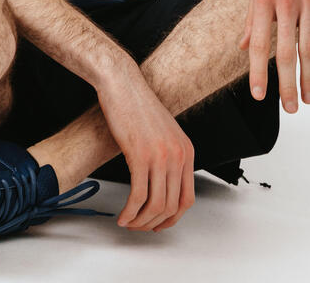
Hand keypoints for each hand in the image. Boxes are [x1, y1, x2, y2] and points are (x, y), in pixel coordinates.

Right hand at [95, 60, 195, 231]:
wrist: (122, 83)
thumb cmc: (137, 105)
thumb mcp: (164, 132)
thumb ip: (169, 156)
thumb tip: (161, 186)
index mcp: (187, 150)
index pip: (187, 199)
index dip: (172, 218)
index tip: (157, 223)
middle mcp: (178, 154)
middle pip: (171, 206)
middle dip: (153, 223)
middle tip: (138, 226)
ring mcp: (160, 155)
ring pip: (155, 205)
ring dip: (140, 221)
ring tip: (128, 222)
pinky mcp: (140, 154)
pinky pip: (138, 195)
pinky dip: (130, 212)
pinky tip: (122, 215)